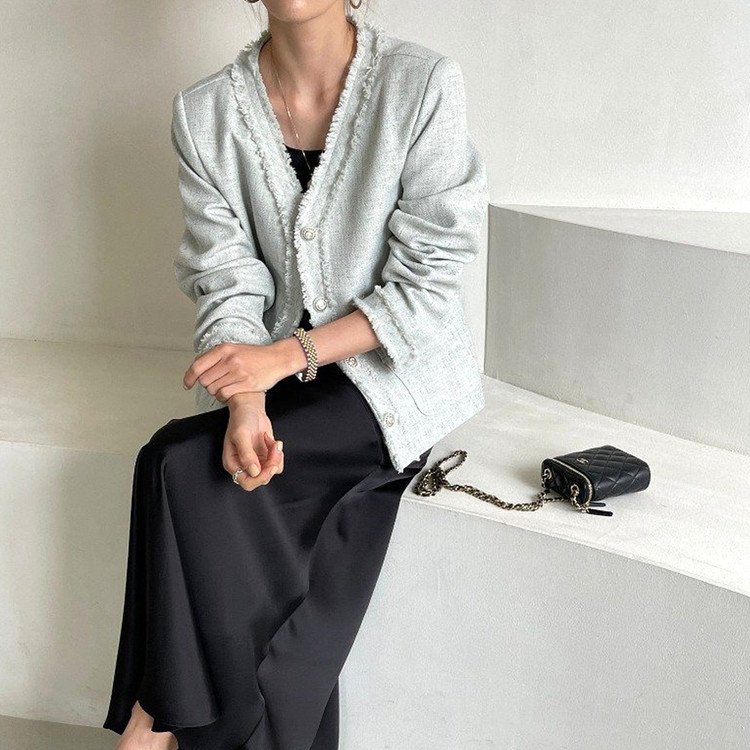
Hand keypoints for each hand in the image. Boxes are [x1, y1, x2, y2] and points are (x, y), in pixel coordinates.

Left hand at [183, 337, 305, 402]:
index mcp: (224, 349)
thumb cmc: (255, 356)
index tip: (187, 384)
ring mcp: (238, 372)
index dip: (189, 378)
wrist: (277, 359)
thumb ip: (216, 356)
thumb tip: (196, 366)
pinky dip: (223, 397)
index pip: (198, 366)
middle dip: (207, 385)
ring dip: (215, 392)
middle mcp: (230, 360)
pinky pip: (224, 395)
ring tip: (224, 387)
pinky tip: (229, 393)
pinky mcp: (246, 384)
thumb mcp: (234, 349)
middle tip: (215, 384)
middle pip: (204, 380)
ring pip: (213, 389)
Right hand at [223, 394, 284, 491]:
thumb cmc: (241, 419)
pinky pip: (277, 463)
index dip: (260, 478)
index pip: (247, 482)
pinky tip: (272, 441)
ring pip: (272, 471)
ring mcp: (256, 462)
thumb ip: (246, 454)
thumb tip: (254, 471)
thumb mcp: (241, 435)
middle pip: (262, 479)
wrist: (250, 409)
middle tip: (274, 449)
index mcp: (233, 464)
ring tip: (272, 442)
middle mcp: (244, 465)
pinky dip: (278, 453)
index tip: (269, 466)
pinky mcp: (266, 457)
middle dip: (271, 465)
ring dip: (276, 457)